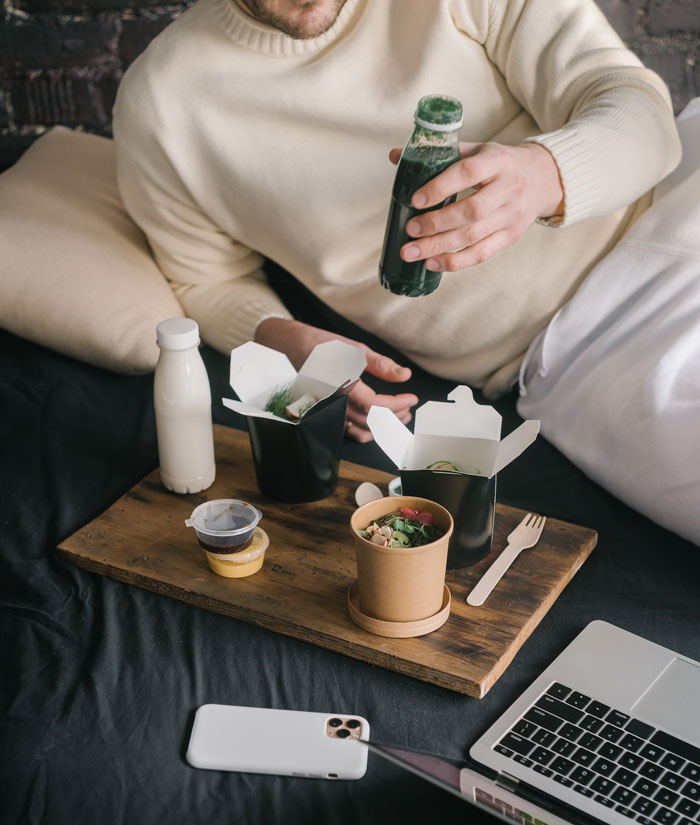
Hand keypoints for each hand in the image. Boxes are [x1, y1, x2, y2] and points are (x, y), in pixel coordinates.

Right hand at [254, 318, 417, 442]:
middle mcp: (334, 402)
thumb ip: (381, 364)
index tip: (412, 398)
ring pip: (360, 429)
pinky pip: (347, 431)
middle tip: (408, 407)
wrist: (290, 347)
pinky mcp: (325, 412)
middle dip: (394, 416)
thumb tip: (404, 375)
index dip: (398, 405)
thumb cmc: (321, 345)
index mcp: (342, 385)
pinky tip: (376, 424)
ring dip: (382, 426)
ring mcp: (328, 410)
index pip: (376, 405)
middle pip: (371, 421)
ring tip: (398, 415)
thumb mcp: (354, 348)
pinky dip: (365, 432)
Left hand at [389, 141, 563, 270]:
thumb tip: (396, 156)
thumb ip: (440, 153)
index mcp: (498, 161)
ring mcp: (512, 215)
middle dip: (436, 224)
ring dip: (439, 247)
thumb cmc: (501, 164)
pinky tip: (433, 262)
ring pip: (474, 236)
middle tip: (410, 230)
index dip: (440, 187)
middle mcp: (509, 188)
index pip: (468, 173)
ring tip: (412, 252)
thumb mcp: (477, 150)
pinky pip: (482, 254)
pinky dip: (455, 261)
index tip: (415, 200)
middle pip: (471, 211)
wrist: (543, 178)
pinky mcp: (511, 236)